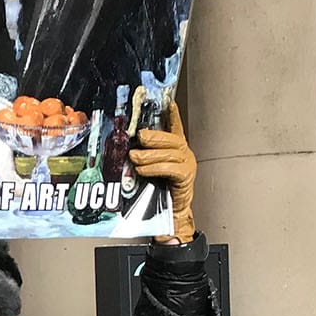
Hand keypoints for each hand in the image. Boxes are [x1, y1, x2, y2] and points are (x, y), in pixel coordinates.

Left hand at [128, 102, 196, 243]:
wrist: (173, 212)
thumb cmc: (161, 189)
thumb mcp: (151, 168)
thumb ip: (145, 157)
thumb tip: (127, 149)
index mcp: (177, 149)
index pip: (176, 128)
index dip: (173, 116)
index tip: (169, 103)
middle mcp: (185, 154)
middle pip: (172, 139)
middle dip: (154, 136)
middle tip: (140, 136)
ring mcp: (187, 165)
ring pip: (169, 154)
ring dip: (149, 155)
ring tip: (134, 157)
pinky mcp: (186, 177)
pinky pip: (170, 168)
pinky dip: (155, 168)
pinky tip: (143, 170)